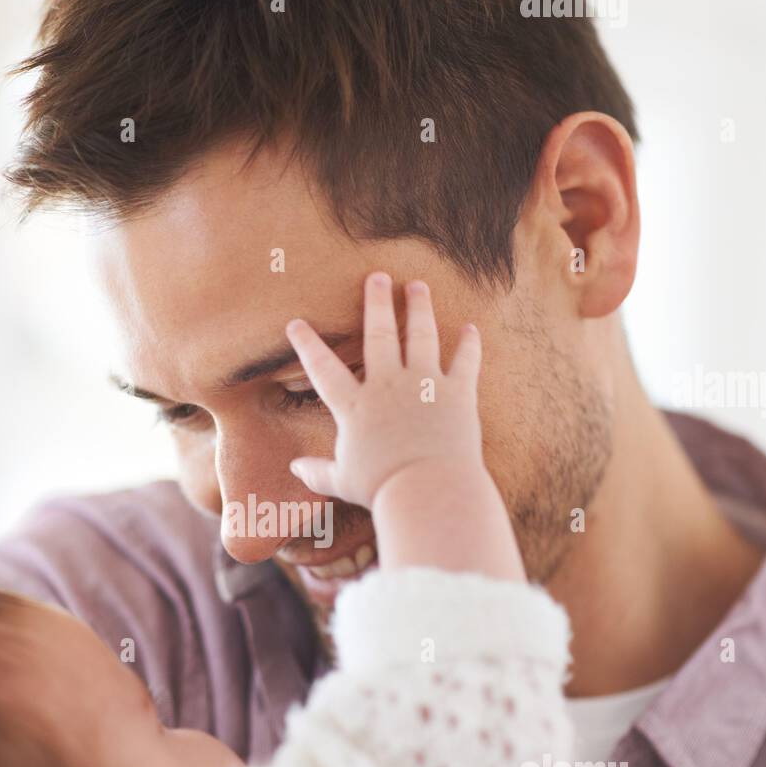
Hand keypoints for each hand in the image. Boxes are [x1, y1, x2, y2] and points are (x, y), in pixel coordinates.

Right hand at [286, 272, 483, 508]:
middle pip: (378, 334)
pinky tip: (470, 329)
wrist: (427, 490)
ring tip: (418, 286)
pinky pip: (464, 361)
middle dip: (376, 302)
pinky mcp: (457, 393)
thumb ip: (318, 471)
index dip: (307, 344)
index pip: (323, 369)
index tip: (296, 323)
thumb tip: (295, 469)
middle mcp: (387, 386)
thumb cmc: (382, 490)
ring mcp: (423, 385)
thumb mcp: (343, 480)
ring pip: (420, 335)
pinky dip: (468, 345)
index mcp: (355, 407)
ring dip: (418, 308)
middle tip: (377, 277)